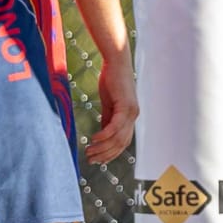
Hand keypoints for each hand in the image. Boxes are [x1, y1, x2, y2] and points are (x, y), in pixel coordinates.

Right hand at [84, 43, 137, 163]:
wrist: (116, 62)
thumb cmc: (112, 80)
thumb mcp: (108, 103)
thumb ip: (106, 118)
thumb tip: (101, 134)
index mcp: (130, 117)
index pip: (122, 143)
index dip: (110, 154)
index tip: (97, 160)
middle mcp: (133, 116)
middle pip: (120, 144)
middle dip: (104, 155)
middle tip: (90, 159)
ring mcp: (131, 112)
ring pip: (117, 138)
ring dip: (102, 148)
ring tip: (88, 152)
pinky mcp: (125, 106)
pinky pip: (115, 126)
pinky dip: (104, 135)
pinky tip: (93, 139)